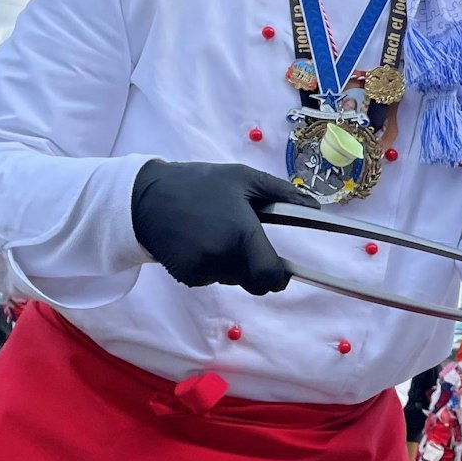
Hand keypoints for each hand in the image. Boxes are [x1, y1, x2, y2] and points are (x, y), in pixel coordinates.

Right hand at [130, 161, 308, 293]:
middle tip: (251, 246)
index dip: (280, 277)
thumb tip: (316, 207)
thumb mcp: (244, 178)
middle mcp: (222, 257)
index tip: (283, 268)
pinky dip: (214, 267)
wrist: (145, 198)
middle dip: (259, 271)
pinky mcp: (186, 277)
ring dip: (235, 266)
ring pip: (233, 280)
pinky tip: (202, 243)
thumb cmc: (200, 183)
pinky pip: (212, 279)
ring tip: (220, 235)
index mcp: (241, 234)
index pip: (270, 276)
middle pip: (254, 282)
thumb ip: (283, 194)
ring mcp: (202, 270)